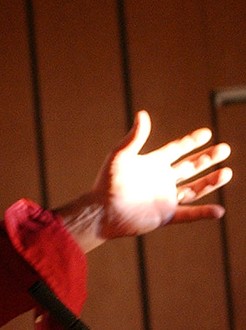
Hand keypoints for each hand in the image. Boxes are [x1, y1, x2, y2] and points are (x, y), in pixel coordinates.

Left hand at [57, 110, 231, 252]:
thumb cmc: (107, 183)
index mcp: (152, 164)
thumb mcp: (120, 156)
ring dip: (210, 182)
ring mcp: (165, 198)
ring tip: (227, 172)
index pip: (176, 150)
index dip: (192, 141)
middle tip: (225, 149)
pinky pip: (188, 214)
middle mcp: (161, 180)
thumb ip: (135, 137)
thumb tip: (143, 114)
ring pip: (194, 189)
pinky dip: (203, 213)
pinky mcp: (164, 216)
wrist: (101, 211)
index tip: (207, 133)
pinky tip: (219, 211)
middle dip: (207, 158)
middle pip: (190, 167)